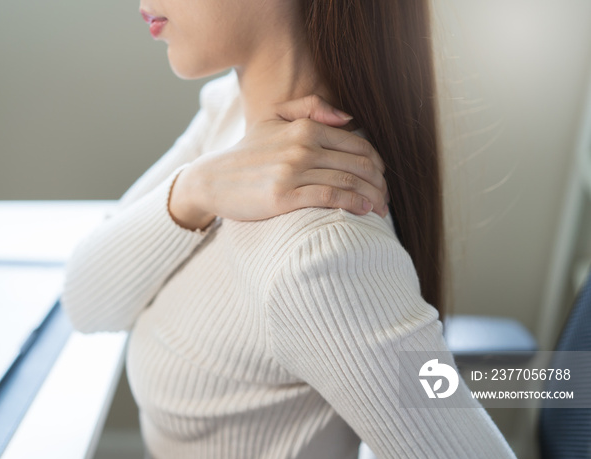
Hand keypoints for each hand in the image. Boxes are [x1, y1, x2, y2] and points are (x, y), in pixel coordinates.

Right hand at [169, 95, 389, 229]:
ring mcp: (292, 171)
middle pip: (359, 164)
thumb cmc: (247, 153)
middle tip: (386, 199)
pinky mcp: (283, 196)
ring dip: (373, 197)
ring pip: (349, 181)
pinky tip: (365, 211)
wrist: (212, 180)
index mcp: (305, 128)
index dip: (377, 165)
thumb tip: (348, 117)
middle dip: (380, 183)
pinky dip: (354, 203)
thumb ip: (310, 108)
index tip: (381, 180)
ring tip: (381, 209)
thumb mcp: (273, 119)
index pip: (358, 145)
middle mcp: (301, 146)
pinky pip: (330, 196)